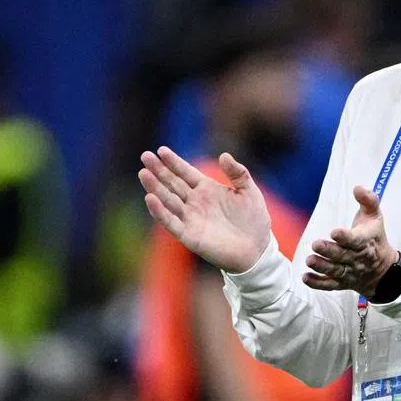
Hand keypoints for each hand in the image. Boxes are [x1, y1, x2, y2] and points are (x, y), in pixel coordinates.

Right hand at [139, 148, 271, 272]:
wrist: (256, 250)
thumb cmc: (254, 220)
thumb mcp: (249, 191)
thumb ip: (238, 172)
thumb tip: (223, 155)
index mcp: (207, 189)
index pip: (186, 172)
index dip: (173, 162)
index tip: (161, 150)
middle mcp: (195, 202)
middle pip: (172, 183)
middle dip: (159, 170)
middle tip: (145, 156)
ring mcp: (190, 218)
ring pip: (168, 200)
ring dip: (155, 187)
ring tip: (143, 173)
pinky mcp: (189, 235)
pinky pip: (171, 222)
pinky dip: (159, 211)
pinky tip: (150, 198)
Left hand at [303, 185, 398, 297]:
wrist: (384, 270)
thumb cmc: (375, 238)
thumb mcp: (375, 217)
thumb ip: (368, 200)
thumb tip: (357, 188)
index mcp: (366, 241)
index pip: (356, 240)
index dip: (345, 237)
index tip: (334, 232)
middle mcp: (358, 258)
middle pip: (343, 256)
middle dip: (330, 251)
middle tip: (316, 244)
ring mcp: (350, 272)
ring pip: (335, 271)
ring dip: (322, 266)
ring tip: (309, 260)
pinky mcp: (343, 283)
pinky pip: (330, 285)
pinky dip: (318, 283)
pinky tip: (306, 278)